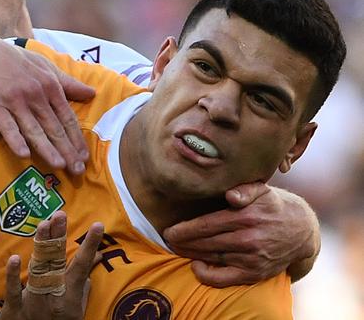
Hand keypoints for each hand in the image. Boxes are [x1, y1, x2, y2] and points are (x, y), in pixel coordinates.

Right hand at [0, 33, 95, 174]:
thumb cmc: (15, 62)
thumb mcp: (44, 66)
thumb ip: (67, 82)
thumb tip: (92, 93)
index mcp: (50, 85)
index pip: (67, 117)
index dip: (77, 139)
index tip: (85, 157)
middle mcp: (35, 94)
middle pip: (54, 127)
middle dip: (67, 150)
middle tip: (78, 170)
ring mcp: (14, 100)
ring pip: (33, 129)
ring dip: (47, 149)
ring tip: (59, 166)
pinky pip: (6, 126)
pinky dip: (15, 140)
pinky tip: (23, 154)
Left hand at [0, 211, 102, 319]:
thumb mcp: (77, 314)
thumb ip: (82, 290)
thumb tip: (89, 265)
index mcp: (69, 299)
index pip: (81, 267)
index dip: (90, 246)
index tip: (98, 225)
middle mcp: (52, 298)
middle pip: (56, 263)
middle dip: (58, 237)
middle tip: (60, 215)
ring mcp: (32, 303)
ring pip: (37, 270)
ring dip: (40, 246)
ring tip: (44, 223)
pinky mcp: (13, 310)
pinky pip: (13, 291)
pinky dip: (13, 276)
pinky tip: (15, 258)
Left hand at [163, 182, 318, 286]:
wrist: (300, 230)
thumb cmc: (272, 206)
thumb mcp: (262, 190)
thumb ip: (245, 189)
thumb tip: (231, 196)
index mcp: (246, 216)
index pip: (206, 225)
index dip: (184, 229)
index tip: (168, 231)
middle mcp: (249, 238)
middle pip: (205, 242)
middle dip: (182, 242)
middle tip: (167, 239)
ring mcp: (252, 258)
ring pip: (211, 257)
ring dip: (190, 254)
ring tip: (176, 248)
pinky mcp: (255, 273)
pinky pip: (224, 278)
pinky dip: (207, 275)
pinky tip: (196, 265)